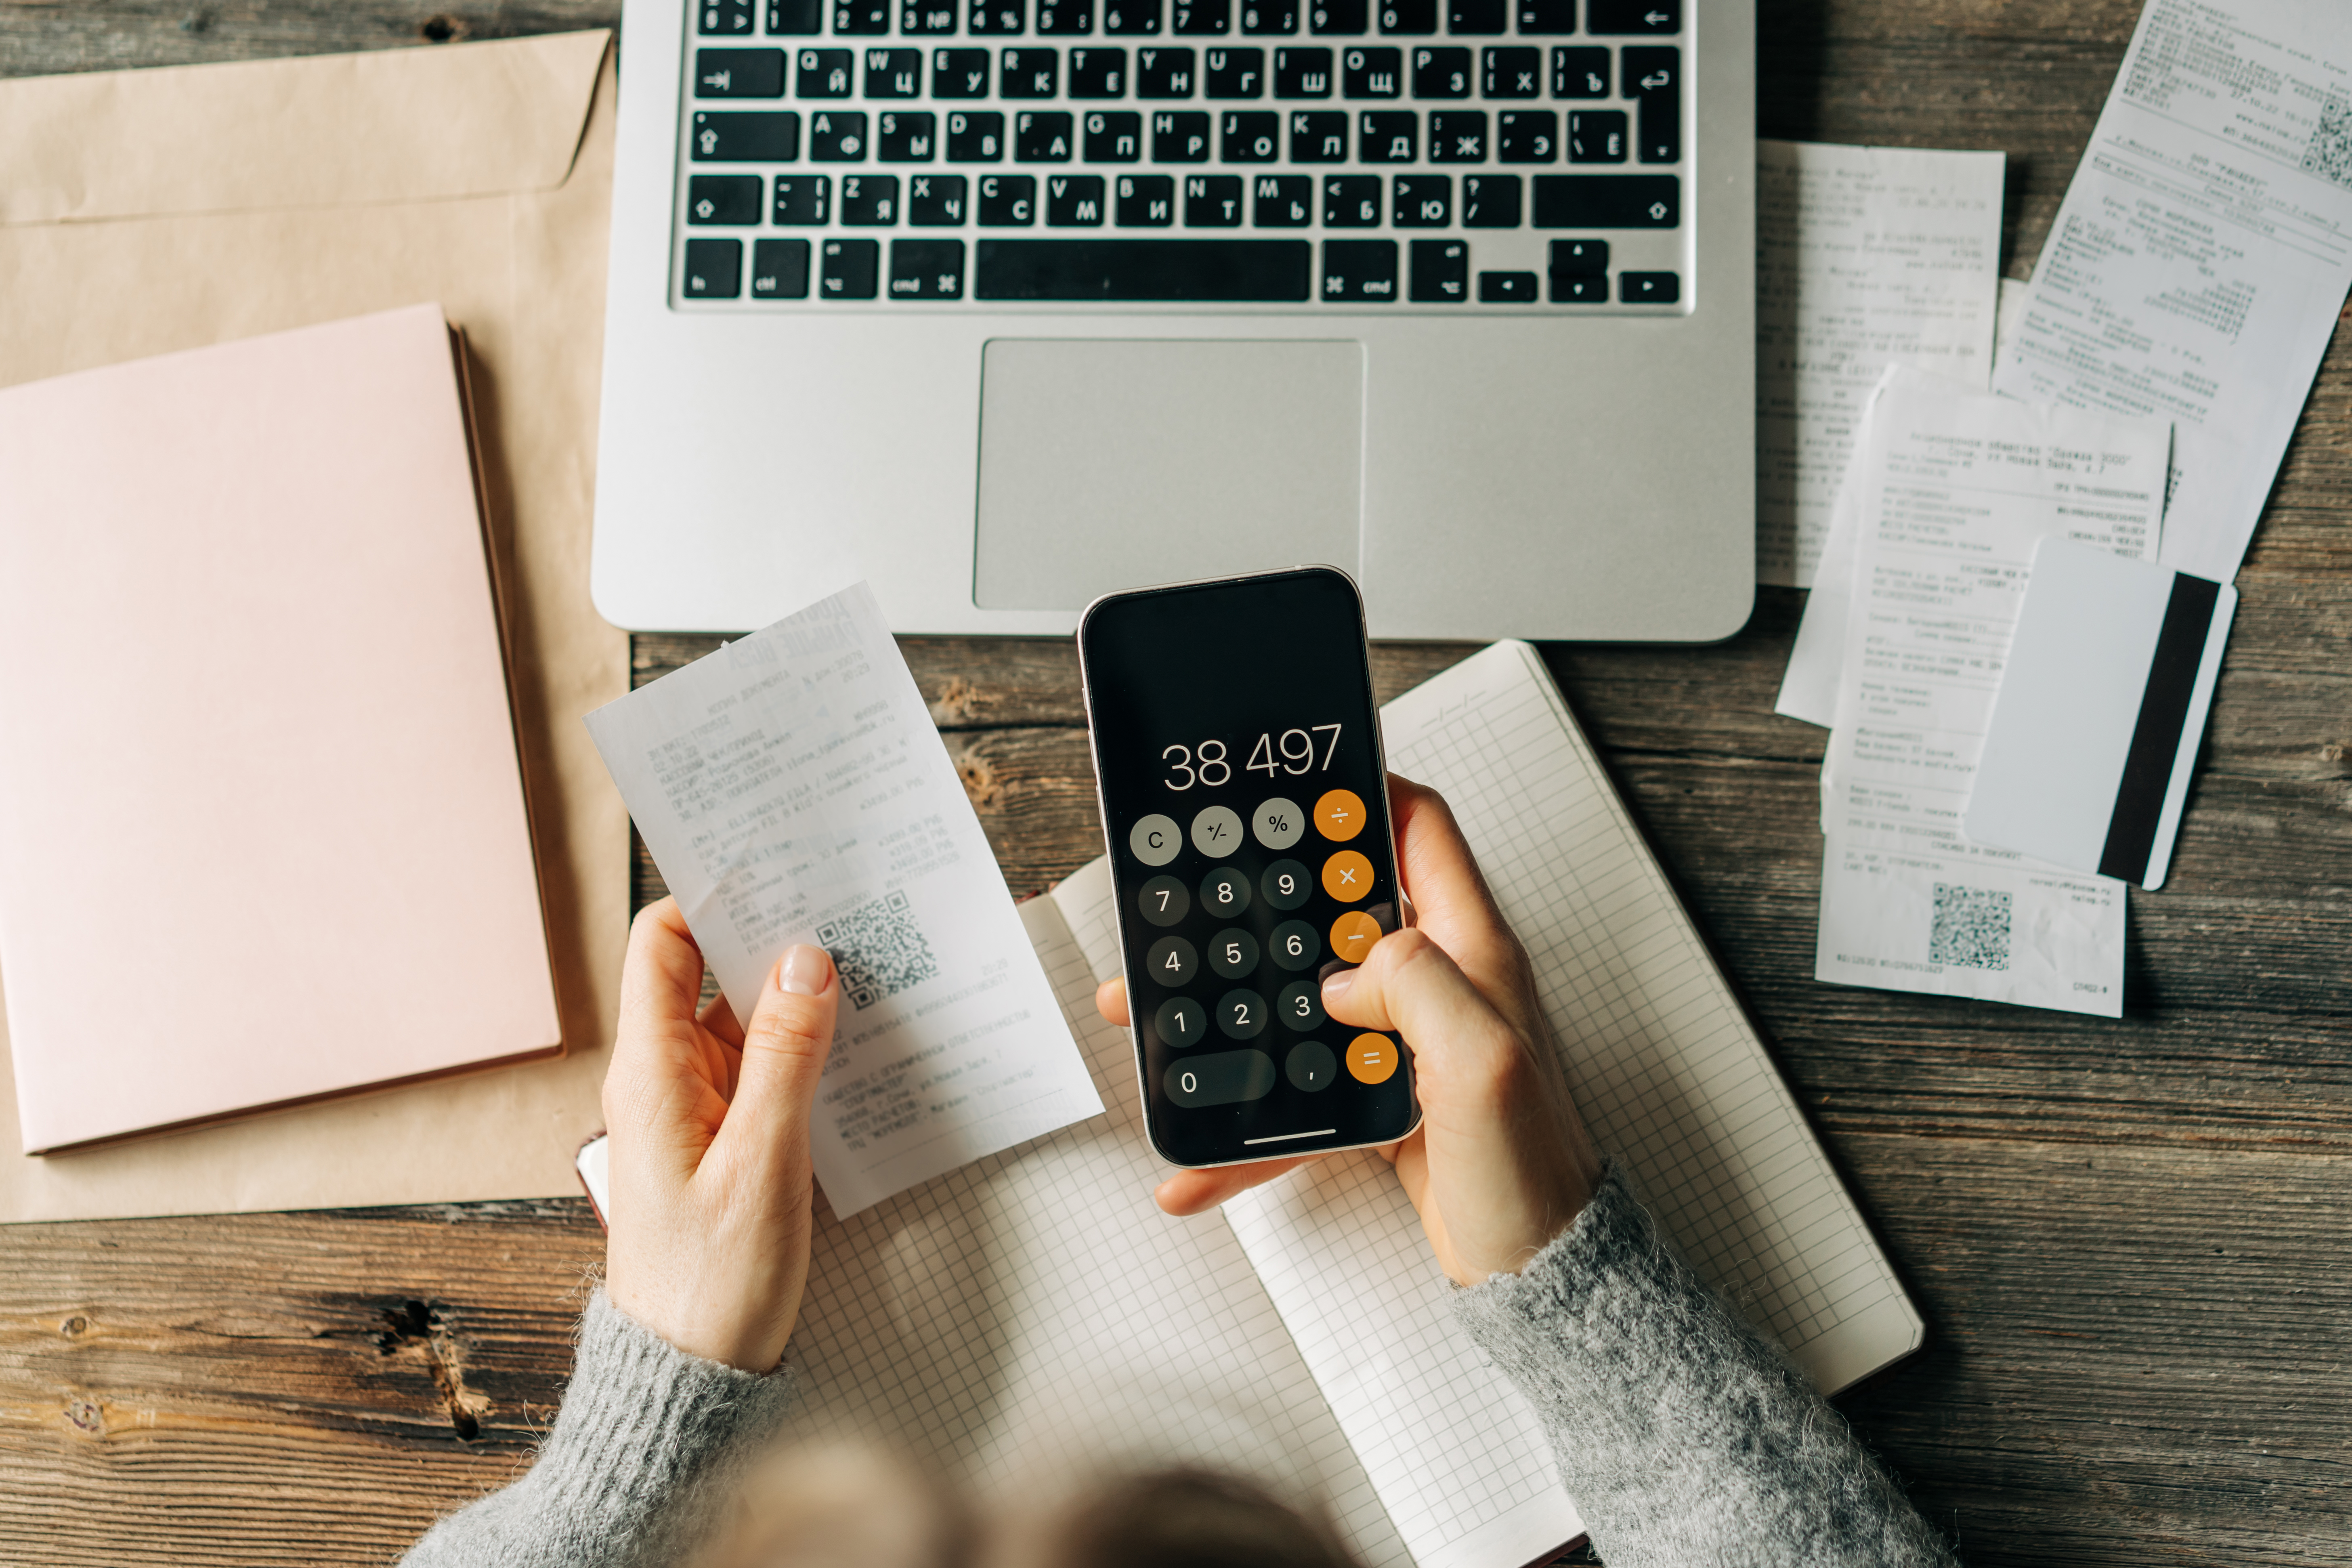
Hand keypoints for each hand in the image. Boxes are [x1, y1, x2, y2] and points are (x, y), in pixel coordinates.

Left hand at [601, 898, 838, 1370]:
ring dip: (803, 995)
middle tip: (848, 902)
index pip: (663, 945)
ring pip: (751, 1020)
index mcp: (652, 1073)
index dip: (712, 896)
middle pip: (714, 975)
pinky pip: (769, 1069)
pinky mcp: (731, 1140)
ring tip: (874, 963)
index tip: (776, 868)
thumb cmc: (711, 1284)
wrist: (691, 1379)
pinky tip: (863, 1041)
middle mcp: (670, 1078)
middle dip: (776, 937)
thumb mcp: (761, 1164)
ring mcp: (700, 1109)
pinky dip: (811, 1048)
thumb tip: (805, 961)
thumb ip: (784, 1058)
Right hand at [1096, 776, 1603, 1284]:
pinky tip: (1202, 1158)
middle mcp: (1439, 986)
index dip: (1361, 792)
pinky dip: (1250, 1127)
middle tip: (1191, 894)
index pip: (1419, 833)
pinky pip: (1301, 1095)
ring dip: (1230, 1013)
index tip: (1292, 781)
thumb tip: (1345, 971)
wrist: (1539, 1276)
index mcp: (1471, 953)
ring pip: (1301, 1004)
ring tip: (1158, 1018)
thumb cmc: (1534, 1172)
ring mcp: (1406, 1045)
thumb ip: (1418, 986)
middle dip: (1261, 903)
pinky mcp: (1382, 1103)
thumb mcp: (1484, 1061)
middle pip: (1335, 914)